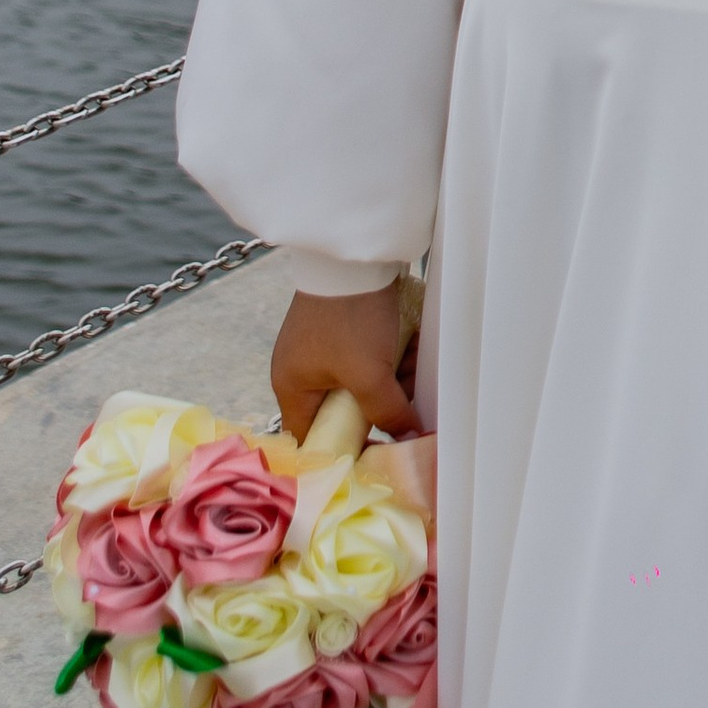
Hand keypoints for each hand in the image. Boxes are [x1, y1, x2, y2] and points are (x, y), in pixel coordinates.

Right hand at [271, 283, 415, 441]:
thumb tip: (407, 437)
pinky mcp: (343, 327)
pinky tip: (413, 348)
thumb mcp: (367, 374)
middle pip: (345, 410)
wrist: (356, 254)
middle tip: (407, 401)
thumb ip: (386, 412)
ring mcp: (323, 347)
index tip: (379, 453)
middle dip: (381, 405)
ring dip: (393, 379)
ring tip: (415, 367)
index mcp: (291, 387)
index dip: (345, 450)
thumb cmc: (349, 316)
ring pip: (363, 382)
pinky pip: (371, 357)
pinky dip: (392, 356)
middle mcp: (302, 369)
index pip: (313, 438)